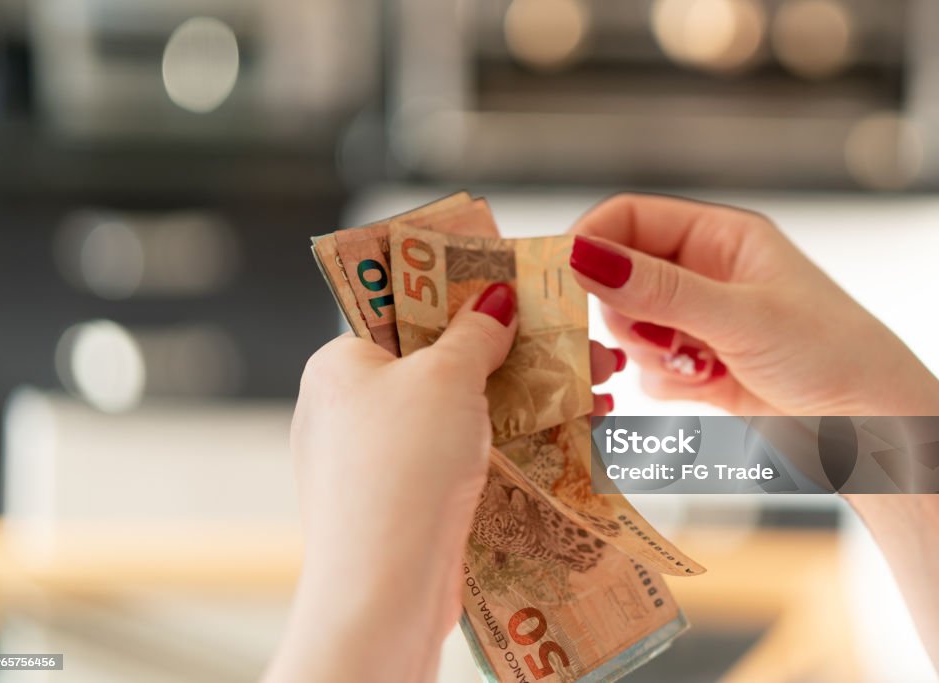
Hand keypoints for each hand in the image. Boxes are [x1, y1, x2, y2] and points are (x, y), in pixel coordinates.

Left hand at [267, 282, 624, 682]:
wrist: (384, 592)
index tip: (519, 286)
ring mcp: (378, 459)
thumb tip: (495, 298)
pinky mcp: (409, 502)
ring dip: (529, 400)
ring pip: (463, 412)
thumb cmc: (401, 470)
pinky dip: (512, 443)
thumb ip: (475, 333)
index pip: (402, 309)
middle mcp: (351, 407)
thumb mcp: (445, 379)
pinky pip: (464, 456)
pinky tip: (570, 435)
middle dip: (517, 353)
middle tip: (579, 341)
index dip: (463, 294)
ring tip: (597, 389)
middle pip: (444, 361)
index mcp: (341, 363)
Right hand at [569, 193, 938, 415]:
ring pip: (626, 325)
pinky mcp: (695, 365)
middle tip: (643, 338)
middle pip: (619, 275)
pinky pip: (644, 366)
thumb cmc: (829, 354)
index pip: (630, 218)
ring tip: (690, 368)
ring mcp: (697, 320)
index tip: (561, 276)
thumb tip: (581, 256)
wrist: (871, 431)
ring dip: (644, 351)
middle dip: (620, 311)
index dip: (591, 241)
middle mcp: (703, 273)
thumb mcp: (740, 316)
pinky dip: (660, 380)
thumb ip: (658, 290)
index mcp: (719, 237)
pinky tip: (701, 388)